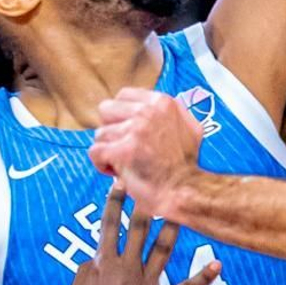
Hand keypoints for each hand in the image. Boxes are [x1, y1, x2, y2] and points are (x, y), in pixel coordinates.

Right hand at [61, 184, 218, 284]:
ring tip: (187, 211)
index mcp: (102, 263)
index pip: (109, 225)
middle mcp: (125, 269)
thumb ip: (86, 270)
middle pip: (139, 229)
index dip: (115, 202)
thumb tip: (91, 259)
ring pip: (163, 250)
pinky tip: (218, 266)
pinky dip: (203, 278)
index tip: (121, 183)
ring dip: (175, 230)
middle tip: (159, 183)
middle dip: (148, 204)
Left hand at [90, 98, 203, 220]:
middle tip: (123, 145)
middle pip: (106, 110)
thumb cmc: (186, 164)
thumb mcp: (189, 127)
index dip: (121, 115)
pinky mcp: (123, 151)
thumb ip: (173, 112)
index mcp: (162, 102)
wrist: (185, 189)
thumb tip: (161, 105)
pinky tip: (117, 171)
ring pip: (100, 134)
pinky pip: (95, 152)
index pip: (123, 95)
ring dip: (108, 151)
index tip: (127, 130)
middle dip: (111, 129)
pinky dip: (102, 165)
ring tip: (124, 162)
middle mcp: (148, 112)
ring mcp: (135, 130)